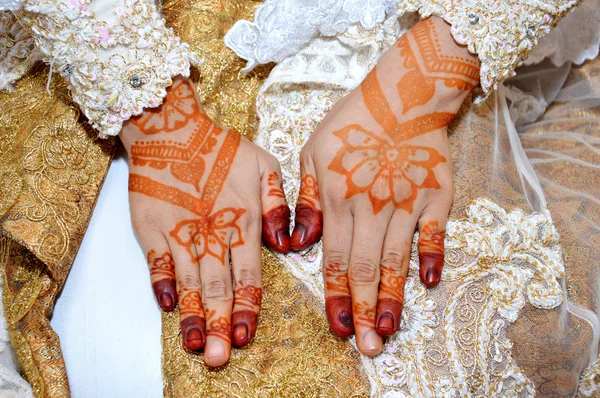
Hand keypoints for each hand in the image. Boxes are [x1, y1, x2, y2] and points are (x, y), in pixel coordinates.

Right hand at [120, 76, 290, 366]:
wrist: (172, 130)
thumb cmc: (222, 149)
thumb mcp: (264, 165)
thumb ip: (280, 203)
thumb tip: (290, 242)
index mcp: (243, 220)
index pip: (248, 273)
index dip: (246, 306)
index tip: (245, 334)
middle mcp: (212, 231)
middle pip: (217, 285)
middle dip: (218, 322)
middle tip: (218, 356)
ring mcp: (179, 231)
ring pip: (188, 280)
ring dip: (192, 313)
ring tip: (193, 342)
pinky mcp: (152, 227)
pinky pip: (156, 261)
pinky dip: (162, 283)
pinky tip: (167, 306)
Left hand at [290, 17, 479, 354]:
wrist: (403, 94)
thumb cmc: (351, 123)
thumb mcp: (312, 152)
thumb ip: (305, 200)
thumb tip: (295, 243)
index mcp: (338, 200)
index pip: (334, 259)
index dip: (335, 296)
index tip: (339, 327)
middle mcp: (371, 207)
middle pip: (366, 268)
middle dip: (364, 309)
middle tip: (367, 346)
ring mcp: (407, 203)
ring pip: (397, 259)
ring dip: (393, 296)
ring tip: (391, 327)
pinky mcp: (437, 196)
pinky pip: (435, 233)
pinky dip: (432, 257)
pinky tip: (429, 283)